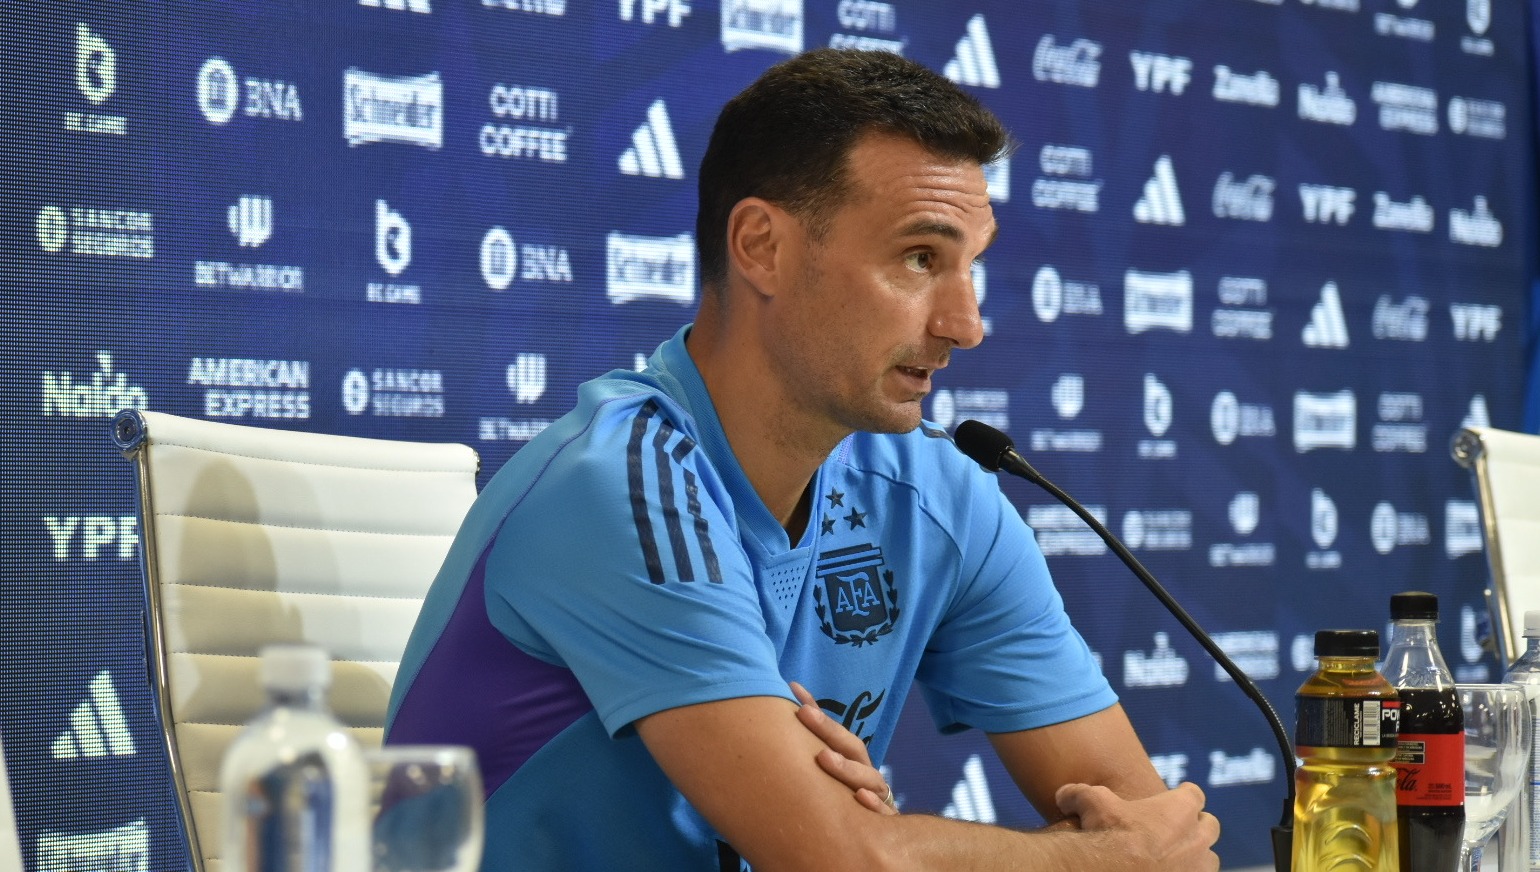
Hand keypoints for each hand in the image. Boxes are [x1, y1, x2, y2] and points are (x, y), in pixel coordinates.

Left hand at [789, 682, 898, 814]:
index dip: (817, 712)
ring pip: (867, 779)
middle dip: (827, 729)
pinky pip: (882, 814)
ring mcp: (877, 798)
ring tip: (824, 756)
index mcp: (854, 763)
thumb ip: (816, 745)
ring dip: (846, 767)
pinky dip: (873, 806)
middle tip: (804, 713)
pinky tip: (860, 798)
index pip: (836, 733)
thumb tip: (789, 704)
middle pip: (851, 748)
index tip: (794, 690)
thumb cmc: (848, 805)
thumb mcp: (833, 776)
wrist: (880, 842)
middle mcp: (866, 775)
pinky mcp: (885, 824)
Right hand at [1054, 781, 1218, 870]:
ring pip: (1209, 858)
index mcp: (1180, 808)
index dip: (1182, 797)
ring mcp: (1200, 866)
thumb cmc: (1108, 835)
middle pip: (1209, 825)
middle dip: (1195, 827)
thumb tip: (1063, 796)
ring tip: (1173, 860)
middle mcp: (1198, 836)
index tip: (1173, 801)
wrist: (1112, 871)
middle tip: (1175, 832)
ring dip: (1195, 856)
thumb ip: (1080, 794)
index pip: (1193, 794)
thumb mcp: (1089, 803)